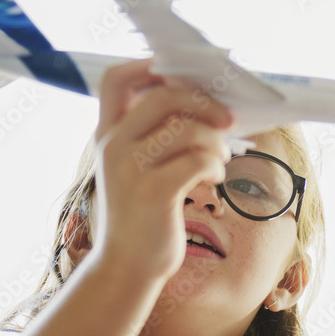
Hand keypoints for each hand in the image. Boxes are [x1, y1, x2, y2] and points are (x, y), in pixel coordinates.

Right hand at [90, 58, 234, 281]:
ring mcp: (131, 168)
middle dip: (204, 104)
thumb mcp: (135, 170)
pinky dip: (215, 165)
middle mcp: (113, 145)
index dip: (150, 68)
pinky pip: (197, 159)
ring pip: (187, 128)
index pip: (116, 78)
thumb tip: (199, 107)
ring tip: (220, 160)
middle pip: (164, 96)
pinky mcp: (154, 191)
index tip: (184, 82)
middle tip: (227, 122)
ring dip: (216, 140)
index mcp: (107, 134)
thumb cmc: (142, 216)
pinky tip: (214, 178)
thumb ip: (150, 137)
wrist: (127, 267)